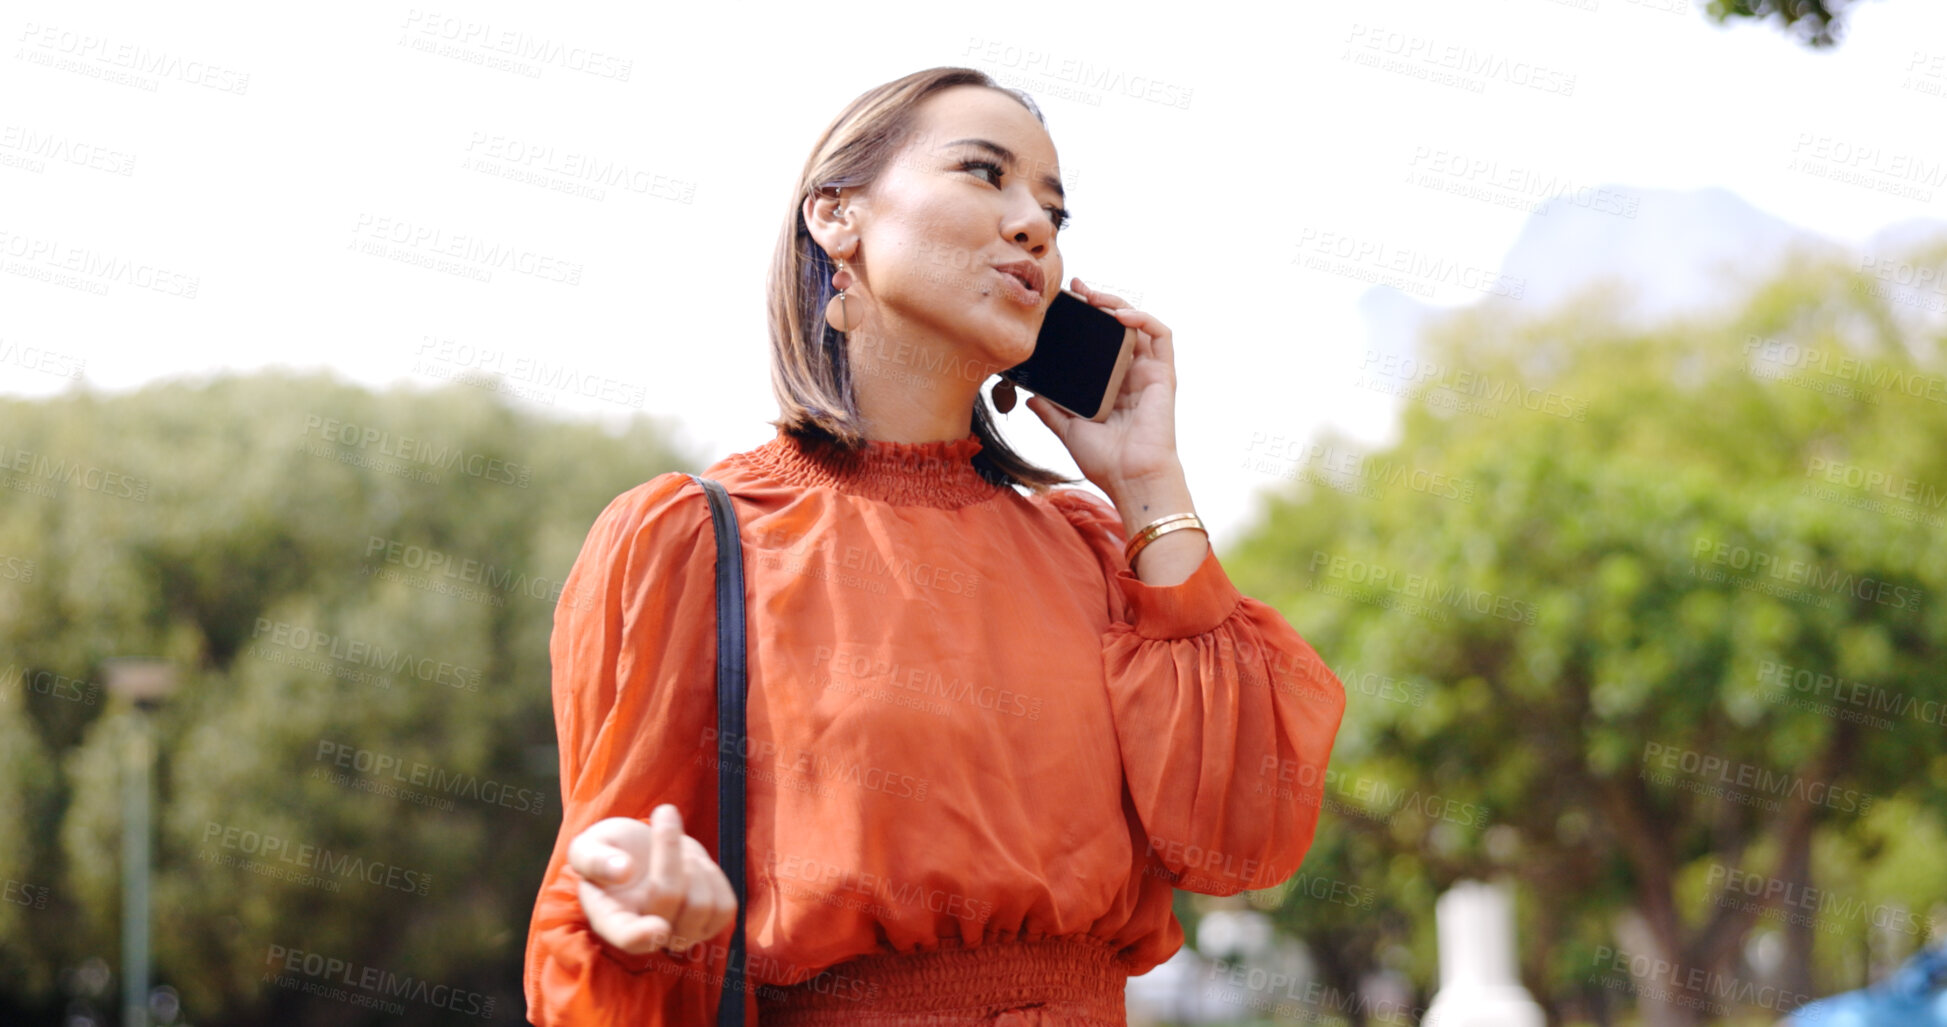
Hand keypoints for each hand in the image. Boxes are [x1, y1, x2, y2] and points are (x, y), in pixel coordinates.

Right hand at [569, 804, 737, 955]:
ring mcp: (679, 935)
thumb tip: (622, 870)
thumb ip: (594, 859)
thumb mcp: (588, 846)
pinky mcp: (708, 926)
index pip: (628, 938)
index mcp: (611, 920)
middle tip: (663, 813)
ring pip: (702, 904)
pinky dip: (713, 876)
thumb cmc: (609, 852)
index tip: (658, 927)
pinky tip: (695, 864)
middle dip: (669, 848)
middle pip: (670, 896)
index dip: (642, 936)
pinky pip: (725, 907)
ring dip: (693, 862)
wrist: (641, 853)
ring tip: (678, 849)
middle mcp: (645, 936)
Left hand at [1024, 278, 1184, 494]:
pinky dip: (1143, 319)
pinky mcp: (1163, 375)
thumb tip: (1028, 397)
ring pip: (1138, 325)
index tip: (1064, 305)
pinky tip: (1121, 316)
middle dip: (1099, 303)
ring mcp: (1147, 373)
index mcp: (1110, 385)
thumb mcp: (1068, 430)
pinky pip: (1161, 337)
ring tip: (1095, 298)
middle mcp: (1130, 375)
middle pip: (1117, 327)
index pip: (1098, 343)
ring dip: (1119, 305)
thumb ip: (1051, 411)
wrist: (1130, 477)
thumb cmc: (1105, 460)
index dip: (1085, 321)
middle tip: (1077, 290)